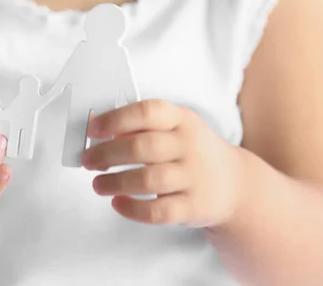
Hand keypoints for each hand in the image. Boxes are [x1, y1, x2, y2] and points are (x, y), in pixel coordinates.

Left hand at [82, 100, 244, 227]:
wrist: (234, 184)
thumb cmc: (191, 152)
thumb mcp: (174, 128)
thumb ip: (139, 127)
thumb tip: (96, 128)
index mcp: (181, 119)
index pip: (147, 112)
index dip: (116, 119)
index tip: (94, 130)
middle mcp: (190, 146)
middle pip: (142, 147)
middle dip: (107, 154)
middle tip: (88, 160)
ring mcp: (195, 177)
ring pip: (148, 180)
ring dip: (115, 183)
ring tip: (98, 184)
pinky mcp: (194, 207)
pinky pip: (159, 211)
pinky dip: (133, 209)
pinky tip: (118, 203)